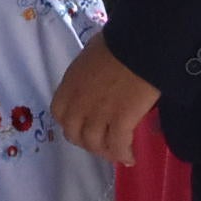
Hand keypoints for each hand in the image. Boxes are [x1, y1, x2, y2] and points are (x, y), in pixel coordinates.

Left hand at [52, 38, 160, 166]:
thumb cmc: (118, 43)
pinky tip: (130, 157)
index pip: (60, 114)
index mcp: (70, 85)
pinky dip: (123, 154)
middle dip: (87, 142)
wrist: (141, 45)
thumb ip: (87, 73)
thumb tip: (95, 77)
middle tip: (102, 143)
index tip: (83, 126)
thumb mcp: (91, 54)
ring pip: (95, 144)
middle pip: (75, 135)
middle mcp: (79, 103)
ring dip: (106, 152)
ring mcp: (99, 114)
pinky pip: (118, 146)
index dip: (71, 124)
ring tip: (118, 152)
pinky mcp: (120, 121)